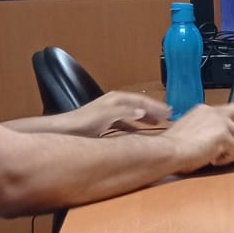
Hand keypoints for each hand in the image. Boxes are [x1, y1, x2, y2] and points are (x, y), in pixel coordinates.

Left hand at [55, 91, 172, 135]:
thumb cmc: (83, 122)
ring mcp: (109, 113)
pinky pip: (125, 123)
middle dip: (153, 110)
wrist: (63, 131)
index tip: (170, 112)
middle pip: (138, 105)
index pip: (142, 100)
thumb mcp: (107, 115)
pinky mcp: (103, 123)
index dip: (156, 106)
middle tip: (167, 117)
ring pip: (132, 114)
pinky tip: (137, 133)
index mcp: (117, 99)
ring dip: (144, 118)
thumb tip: (144, 111)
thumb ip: (126, 113)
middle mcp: (114, 104)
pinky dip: (133, 126)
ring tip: (156, 124)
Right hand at [162, 102, 233, 170]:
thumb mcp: (190, 133)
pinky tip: (213, 161)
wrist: (168, 151)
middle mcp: (214, 112)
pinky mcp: (224, 134)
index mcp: (204, 111)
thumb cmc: (172, 148)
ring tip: (216, 159)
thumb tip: (215, 143)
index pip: (228, 111)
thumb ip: (204, 132)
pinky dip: (227, 158)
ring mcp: (220, 122)